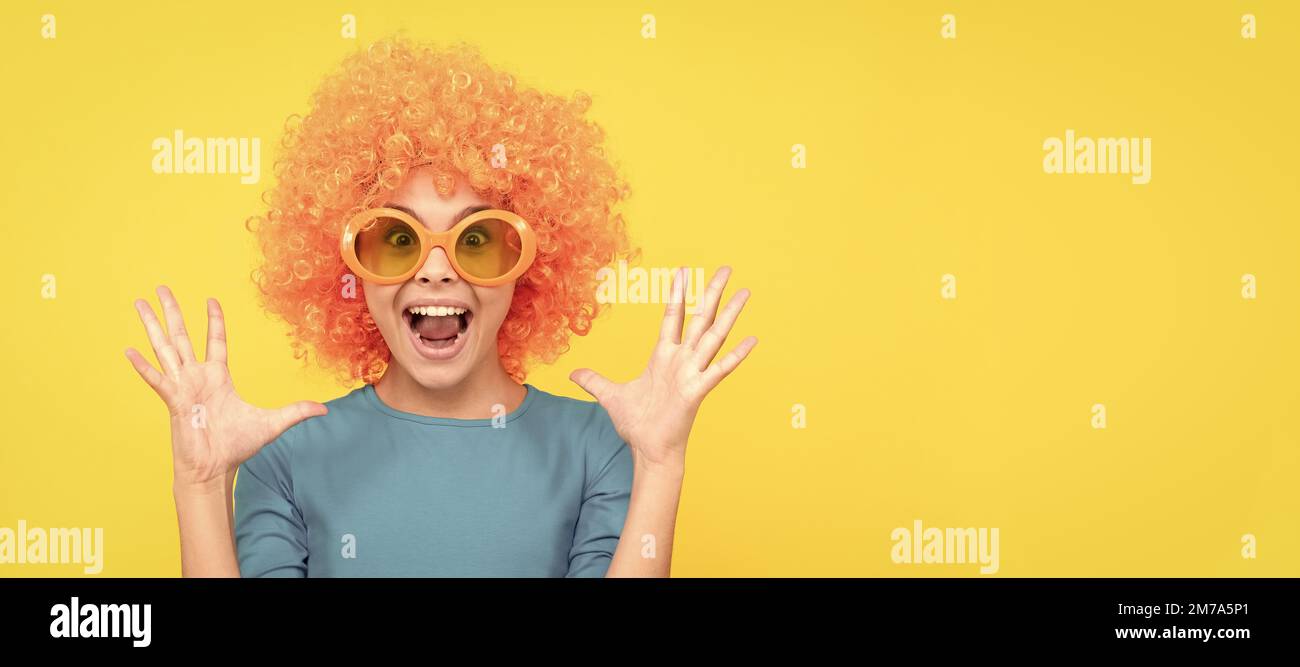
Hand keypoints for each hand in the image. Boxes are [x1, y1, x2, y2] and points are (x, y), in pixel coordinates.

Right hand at [125, 286, 326, 488]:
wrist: (216, 469)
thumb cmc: (237, 447)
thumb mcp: (273, 423)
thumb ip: (296, 412)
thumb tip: (324, 411)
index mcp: (218, 377)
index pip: (216, 341)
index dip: (215, 320)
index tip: (211, 300)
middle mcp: (197, 377)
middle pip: (183, 336)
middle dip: (173, 312)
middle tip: (162, 288)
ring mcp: (183, 387)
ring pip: (166, 349)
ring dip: (153, 326)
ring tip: (139, 303)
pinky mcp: (174, 402)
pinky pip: (158, 380)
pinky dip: (144, 367)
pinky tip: (129, 351)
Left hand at [570, 267, 755, 470]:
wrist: (648, 450)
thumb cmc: (637, 425)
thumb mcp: (610, 396)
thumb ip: (594, 381)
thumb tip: (572, 374)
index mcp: (663, 356)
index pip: (673, 316)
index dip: (678, 293)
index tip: (684, 270)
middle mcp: (681, 360)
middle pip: (699, 318)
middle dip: (711, 292)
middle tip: (725, 268)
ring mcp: (691, 374)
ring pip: (713, 337)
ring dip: (729, 315)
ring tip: (745, 293)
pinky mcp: (696, 391)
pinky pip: (719, 370)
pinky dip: (736, 356)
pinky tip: (752, 340)